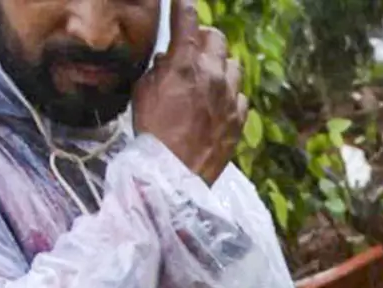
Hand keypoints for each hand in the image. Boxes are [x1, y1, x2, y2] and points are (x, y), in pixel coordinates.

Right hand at [131, 10, 243, 179]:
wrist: (173, 175)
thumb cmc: (152, 133)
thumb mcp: (142, 92)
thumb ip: (158, 69)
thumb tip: (168, 59)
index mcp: (185, 63)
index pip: (188, 18)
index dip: (184, 5)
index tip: (182, 2)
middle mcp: (213, 75)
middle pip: (216, 37)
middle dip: (203, 37)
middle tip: (191, 47)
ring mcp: (230, 97)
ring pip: (233, 65)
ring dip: (220, 65)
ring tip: (207, 78)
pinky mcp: (238, 120)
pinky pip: (240, 96)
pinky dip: (229, 94)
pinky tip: (217, 103)